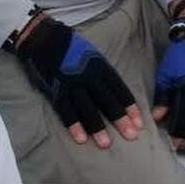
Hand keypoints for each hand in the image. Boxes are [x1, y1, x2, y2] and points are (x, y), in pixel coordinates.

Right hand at [13, 15, 142, 148]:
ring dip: (98, 127)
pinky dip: (74, 125)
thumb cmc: (72, 49)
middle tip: (131, 136)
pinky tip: (81, 139)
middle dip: (120, 119)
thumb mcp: (93, 56)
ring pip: (88, 108)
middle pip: (107, 101)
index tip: (139, 123)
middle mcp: (89, 76)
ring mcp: (73, 84)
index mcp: (101, 67)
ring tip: (106, 144)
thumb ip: (104, 74)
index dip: (130, 107)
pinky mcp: (57, 90)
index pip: (119, 90)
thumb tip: (116, 93)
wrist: (45, 39)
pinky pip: (66, 111)